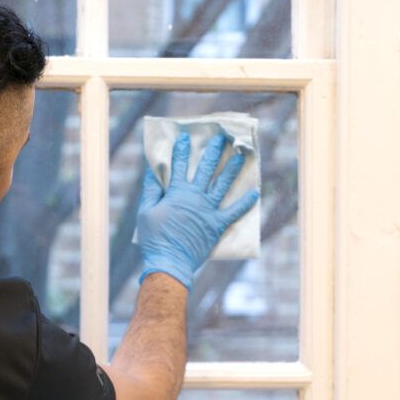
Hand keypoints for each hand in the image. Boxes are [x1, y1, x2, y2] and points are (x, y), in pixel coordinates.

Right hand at [136, 131, 258, 290]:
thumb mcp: (145, 212)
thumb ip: (150, 191)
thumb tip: (153, 172)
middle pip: (207, 170)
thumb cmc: (154, 238)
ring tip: (241, 157)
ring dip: (232, 170)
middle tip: (222, 139)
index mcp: (176, 193)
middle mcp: (195, 198)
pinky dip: (245, 203)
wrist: (170, 262)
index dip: (182, 151)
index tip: (186, 138)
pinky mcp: (218, 225)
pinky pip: (234, 212)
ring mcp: (209, 211)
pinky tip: (255, 193)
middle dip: (214, 152)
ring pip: (223, 185)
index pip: (180, 166)